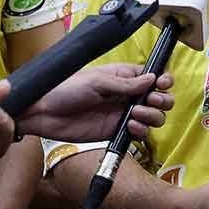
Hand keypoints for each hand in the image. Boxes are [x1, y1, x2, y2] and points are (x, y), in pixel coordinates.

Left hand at [17, 63, 174, 141]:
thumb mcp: (98, 82)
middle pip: (159, 97)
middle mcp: (127, 94)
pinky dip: (141, 130)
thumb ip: (126, 83)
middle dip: (161, 99)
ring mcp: (123, 113)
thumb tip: (152, 78)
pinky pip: (140, 132)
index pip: (153, 76)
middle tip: (151, 100)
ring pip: (153, 116)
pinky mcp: (117, 131)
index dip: (163, 80)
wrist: (45, 113)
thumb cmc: (66, 89)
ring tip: (136, 114)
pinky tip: (130, 126)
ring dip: (152, 115)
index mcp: (123, 76)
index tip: (162, 84)